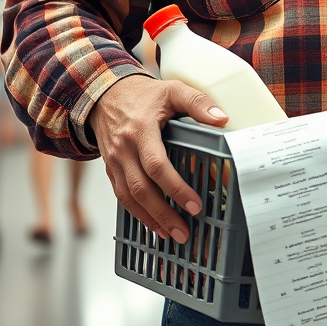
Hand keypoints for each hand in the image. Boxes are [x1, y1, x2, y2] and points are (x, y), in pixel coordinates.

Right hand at [87, 74, 227, 242]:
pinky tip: (153, 225)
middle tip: (184, 231)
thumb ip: (198, 102)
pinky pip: (121, 196)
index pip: (157, 165)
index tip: (194, 205)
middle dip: (163, 213)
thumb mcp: (173, 90)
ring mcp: (114, 161)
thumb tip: (222, 119)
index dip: (175, 188)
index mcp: (141, 130)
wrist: (104, 95)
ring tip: (172, 235)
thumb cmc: (143, 94)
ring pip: (128, 198)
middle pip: (141, 189)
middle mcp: (123, 148)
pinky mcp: (110, 169)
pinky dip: (137, 214)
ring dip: (150, 220)